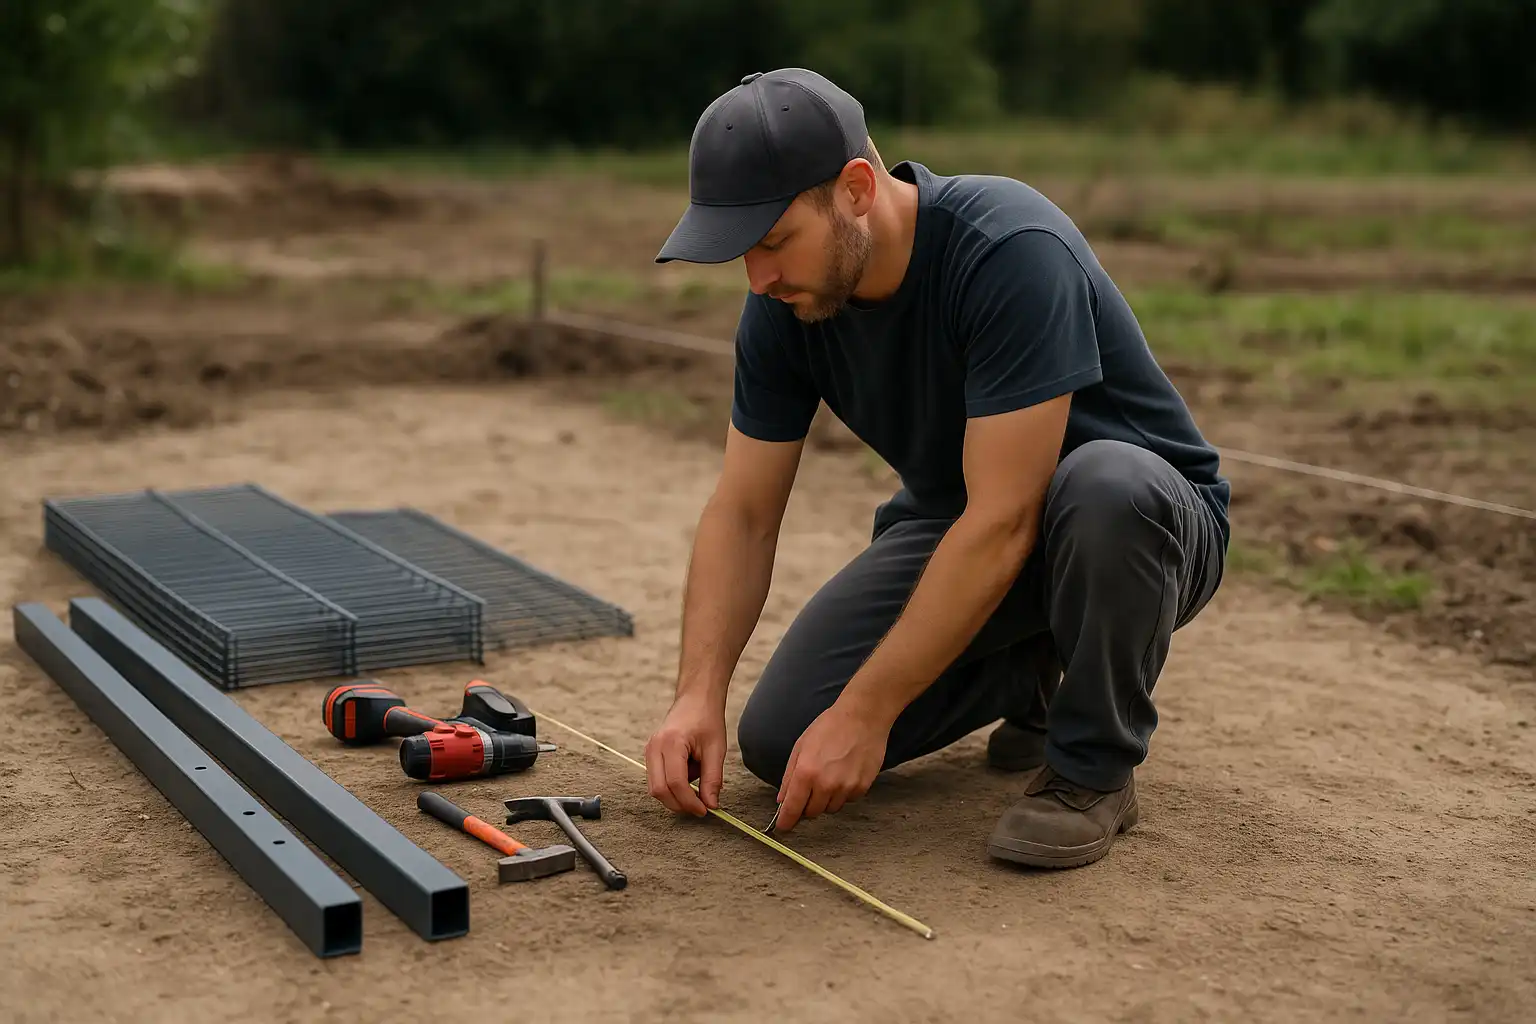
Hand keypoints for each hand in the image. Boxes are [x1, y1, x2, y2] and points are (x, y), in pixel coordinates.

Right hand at [644, 693, 726, 816]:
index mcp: (671, 743)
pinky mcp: (650, 754)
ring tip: (697, 781)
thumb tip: (711, 805)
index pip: (675, 783)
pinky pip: (657, 780)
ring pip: (655, 788)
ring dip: (676, 795)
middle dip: (680, 804)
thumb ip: (712, 779)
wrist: (696, 699)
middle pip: (659, 790)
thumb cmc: (707, 719)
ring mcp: (649, 750)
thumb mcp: (716, 749)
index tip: (705, 810)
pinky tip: (689, 775)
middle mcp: (654, 747)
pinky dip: (672, 786)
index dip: (690, 802)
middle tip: (701, 806)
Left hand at [772, 701, 888, 832]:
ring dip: (826, 799)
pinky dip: (843, 793)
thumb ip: (789, 776)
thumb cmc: (830, 727)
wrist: (863, 717)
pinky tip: (844, 774)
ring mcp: (846, 788)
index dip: (786, 822)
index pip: (792, 809)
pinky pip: (847, 800)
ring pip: (830, 808)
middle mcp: (826, 785)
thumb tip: (782, 800)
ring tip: (830, 775)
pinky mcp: (862, 788)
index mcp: (806, 773)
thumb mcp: (801, 746)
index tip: (783, 828)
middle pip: (812, 813)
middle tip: (809, 789)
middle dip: (807, 806)